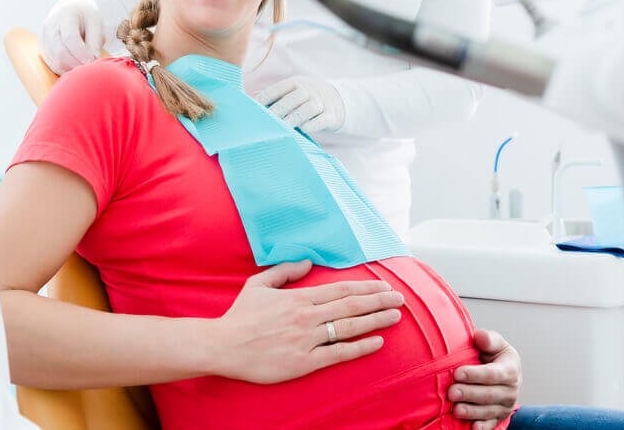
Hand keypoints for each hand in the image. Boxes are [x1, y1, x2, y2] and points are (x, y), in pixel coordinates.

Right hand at [40, 0, 103, 73]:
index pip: (70, 37)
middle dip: (76, 63)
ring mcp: (44, 37)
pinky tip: (75, 66)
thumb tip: (92, 59)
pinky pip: (52, 64)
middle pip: (60, 51)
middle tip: (89, 66)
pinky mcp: (42, 48)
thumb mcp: (95, 23)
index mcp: (66, 15)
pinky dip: (64, 69)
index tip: (92, 60)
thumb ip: (94, 41)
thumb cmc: (85, 16)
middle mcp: (51, 26)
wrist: (70, 9)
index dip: (81, 52)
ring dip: (71, 68)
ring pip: (55, 61)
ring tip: (83, 66)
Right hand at [206, 260, 402, 383]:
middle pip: (351, 305)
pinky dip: (359, 347)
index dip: (365, 287)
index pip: (340, 289)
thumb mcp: (258, 284)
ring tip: (395, 316)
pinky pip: (338, 354)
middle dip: (379, 301)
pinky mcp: (304, 362)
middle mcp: (306, 317)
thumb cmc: (240, 316)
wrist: (223, 346)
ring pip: (349, 327)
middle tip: (400, 298)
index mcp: (298, 298)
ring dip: (375, 320)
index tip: (384, 285)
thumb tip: (307, 262)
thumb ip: (284, 271)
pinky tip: (376, 342)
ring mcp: (307, 340)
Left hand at [254, 76, 345, 132]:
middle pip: (294, 97)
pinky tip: (303, 129)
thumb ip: (272, 96)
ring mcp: (321, 102)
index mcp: (294, 84)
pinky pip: (322, 119)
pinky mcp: (331, 115)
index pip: (278, 89)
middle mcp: (308, 90)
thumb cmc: (303, 99)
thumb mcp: (289, 92)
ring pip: (309, 108)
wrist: (334, 100)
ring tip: (284, 127)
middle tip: (267, 121)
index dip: (265, 98)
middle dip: (279, 109)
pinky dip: (313, 124)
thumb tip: (249, 99)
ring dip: (295, 117)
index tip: (253, 109)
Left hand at [448, 329, 521, 428]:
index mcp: (510, 370)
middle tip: (451, 392)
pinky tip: (473, 428)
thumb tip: (479, 336)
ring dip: (472, 412)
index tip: (457, 373)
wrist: (504, 373)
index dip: (475, 374)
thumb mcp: (495, 344)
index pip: (492, 374)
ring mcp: (505, 406)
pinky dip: (483, 428)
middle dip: (469, 394)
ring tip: (456, 410)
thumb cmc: (495, 355)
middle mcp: (510, 390)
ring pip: (488, 411)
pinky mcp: (499, 417)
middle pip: (489, 394)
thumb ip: (488, 339)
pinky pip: (491, 425)